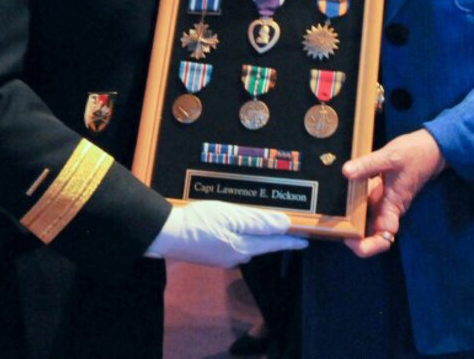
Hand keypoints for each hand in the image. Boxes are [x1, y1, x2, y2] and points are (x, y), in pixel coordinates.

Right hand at [145, 201, 306, 267]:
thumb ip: (258, 221)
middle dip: (277, 239)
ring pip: (250, 246)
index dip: (290, 240)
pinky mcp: (214, 254)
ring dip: (262, 239)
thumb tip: (283, 224)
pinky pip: (237, 246)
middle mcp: (236, 255)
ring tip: (272, 229)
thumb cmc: (200, 222)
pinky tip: (244, 232)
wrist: (168, 234)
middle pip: (263, 246)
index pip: (273, 242)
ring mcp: (224, 257)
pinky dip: (247, 238)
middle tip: (292, 233)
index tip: (305, 240)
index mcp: (243, 246)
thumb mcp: (231, 216)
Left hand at [342, 129, 444, 257]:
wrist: (430, 147)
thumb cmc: (415, 154)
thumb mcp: (390, 156)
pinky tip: (341, 192)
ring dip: (352, 219)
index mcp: (394, 205)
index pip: (384, 237)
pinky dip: (354, 200)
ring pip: (367, 217)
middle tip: (335, 228)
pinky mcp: (382, 189)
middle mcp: (389, 207)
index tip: (350, 240)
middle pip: (372, 232)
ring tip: (333, 213)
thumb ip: (368, 165)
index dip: (368, 246)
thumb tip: (346, 172)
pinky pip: (366, 200)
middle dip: (354, 236)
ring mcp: (385, 199)